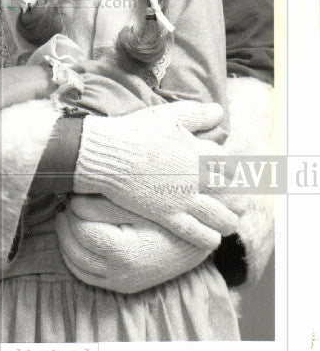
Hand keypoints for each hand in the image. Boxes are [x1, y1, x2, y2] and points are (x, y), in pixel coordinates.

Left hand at [56, 194, 212, 293]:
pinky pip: (87, 276)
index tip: (71, 196)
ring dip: (67, 242)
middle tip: (65, 206)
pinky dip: (75, 258)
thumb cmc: (166, 217)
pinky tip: (76, 238)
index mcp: (124, 253)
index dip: (72, 212)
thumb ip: (101, 204)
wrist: (196, 240)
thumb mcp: (136, 206)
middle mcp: (121, 274)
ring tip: (68, 219)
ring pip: (77, 266)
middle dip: (66, 226)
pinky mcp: (122, 286)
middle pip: (75, 250)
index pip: (82, 232)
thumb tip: (71, 200)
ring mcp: (121, 283)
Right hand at [75, 101, 239, 248]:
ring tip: (230, 225)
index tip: (235, 179)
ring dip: (228, 222)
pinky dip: (208, 238)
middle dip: (238, 200)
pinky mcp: (167, 215)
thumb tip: (219, 110)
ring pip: (218, 216)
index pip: (229, 165)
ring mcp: (183, 198)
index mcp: (199, 152)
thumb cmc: (136, 131)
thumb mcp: (169, 115)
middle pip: (229, 193)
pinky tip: (213, 240)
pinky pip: (195, 232)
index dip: (234, 173)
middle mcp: (197, 177)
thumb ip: (197, 113)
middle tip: (241, 206)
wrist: (109, 154)